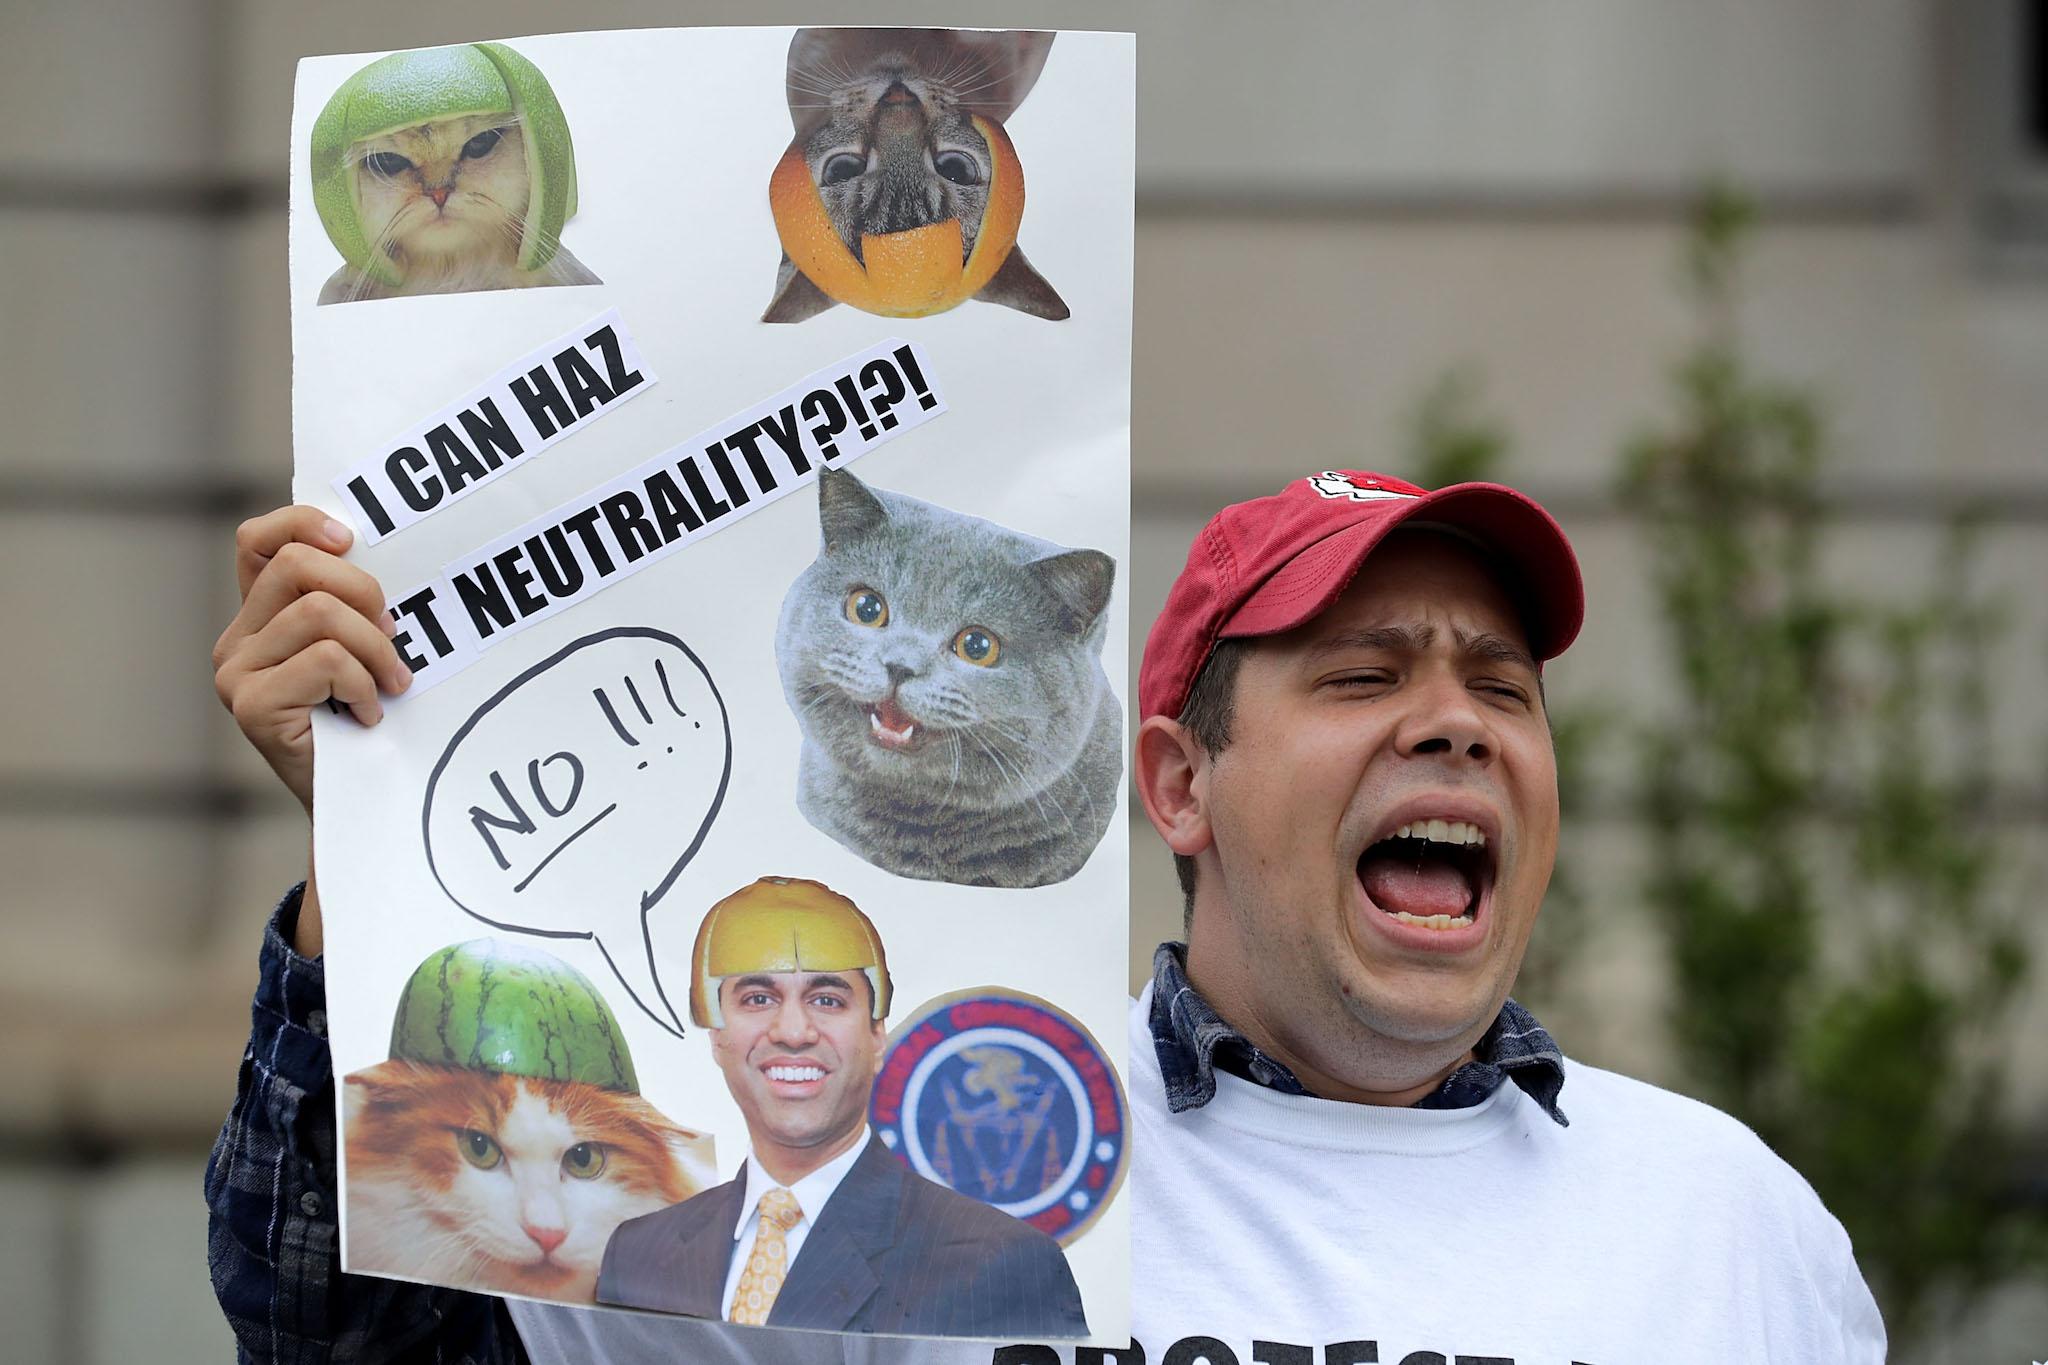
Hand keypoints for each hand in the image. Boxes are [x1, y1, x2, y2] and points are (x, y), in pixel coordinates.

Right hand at [212, 507, 410, 815]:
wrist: (362, 800)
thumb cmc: (371, 721)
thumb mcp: (366, 649)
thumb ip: (354, 604)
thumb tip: (377, 550)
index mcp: (261, 617)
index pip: (259, 540)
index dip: (302, 524)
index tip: (351, 540)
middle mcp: (237, 640)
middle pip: (298, 566)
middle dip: (365, 594)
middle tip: (394, 638)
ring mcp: (236, 673)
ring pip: (320, 613)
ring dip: (375, 649)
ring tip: (388, 685)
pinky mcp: (250, 705)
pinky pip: (326, 660)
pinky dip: (362, 685)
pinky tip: (367, 715)